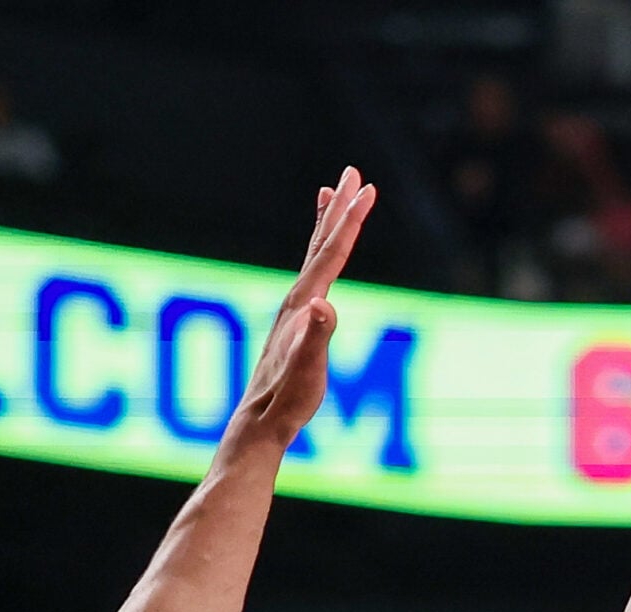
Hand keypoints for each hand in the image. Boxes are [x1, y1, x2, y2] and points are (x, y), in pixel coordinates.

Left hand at [234, 167, 379, 445]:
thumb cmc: (289, 398)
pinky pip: (310, 275)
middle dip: (339, 207)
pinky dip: (317, 255)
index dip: (350, 220)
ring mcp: (295, 309)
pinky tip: (321, 257)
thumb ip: (316, 337)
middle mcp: (297, 298)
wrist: (262, 420)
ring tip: (330, 193)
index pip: (331, 252)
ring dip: (326, 224)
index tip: (368, 189)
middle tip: (352, 172)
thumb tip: (324, 306)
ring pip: (313, 255)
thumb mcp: (309, 369)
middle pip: (321, 243)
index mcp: (303, 303)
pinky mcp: (296, 322)